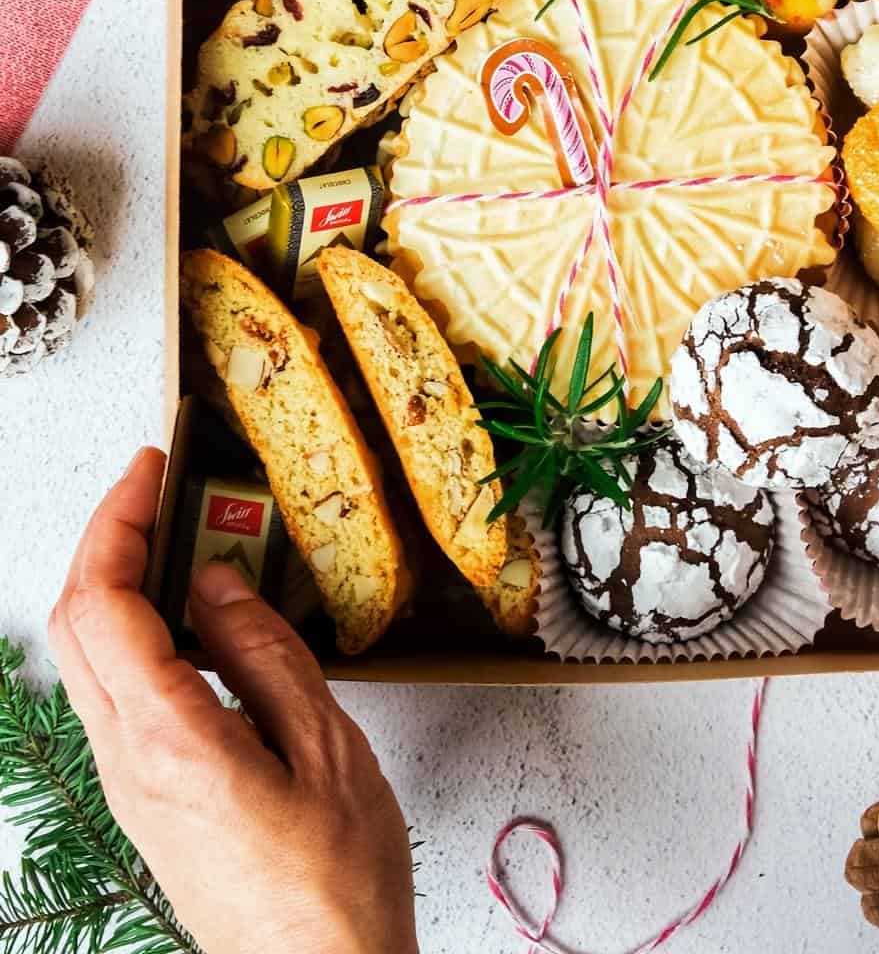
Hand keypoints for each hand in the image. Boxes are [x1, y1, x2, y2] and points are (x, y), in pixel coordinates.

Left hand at [49, 448, 418, 953]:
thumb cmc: (334, 880)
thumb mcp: (324, 747)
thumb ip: (264, 653)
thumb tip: (219, 580)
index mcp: (170, 740)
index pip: (104, 606)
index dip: (118, 523)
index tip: (151, 469)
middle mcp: (127, 762)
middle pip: (75, 625)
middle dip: (105, 540)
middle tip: (156, 488)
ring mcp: (127, 784)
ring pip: (86, 659)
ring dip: (116, 583)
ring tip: (178, 536)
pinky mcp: (144, 797)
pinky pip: (114, 692)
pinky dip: (134, 630)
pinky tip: (188, 614)